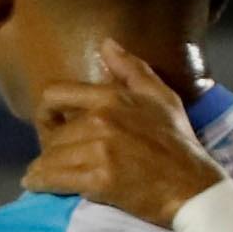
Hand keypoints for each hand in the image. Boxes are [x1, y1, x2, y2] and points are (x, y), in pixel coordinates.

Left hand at [20, 37, 219, 226]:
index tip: (49, 126)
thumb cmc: (178, 143)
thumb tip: (106, 44)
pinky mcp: (97, 180)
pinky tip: (40, 186)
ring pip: (49, 157)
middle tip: (59, 159)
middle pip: (52, 133)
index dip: (46, 112)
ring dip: (45, 168)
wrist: (192, 188)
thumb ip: (131, 70)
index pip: (55, 94)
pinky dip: (42, 184)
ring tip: (49, 176)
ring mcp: (98, 150)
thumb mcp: (161, 98)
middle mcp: (101, 120)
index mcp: (112, 97)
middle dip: (51, 147)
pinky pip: (52, 179)